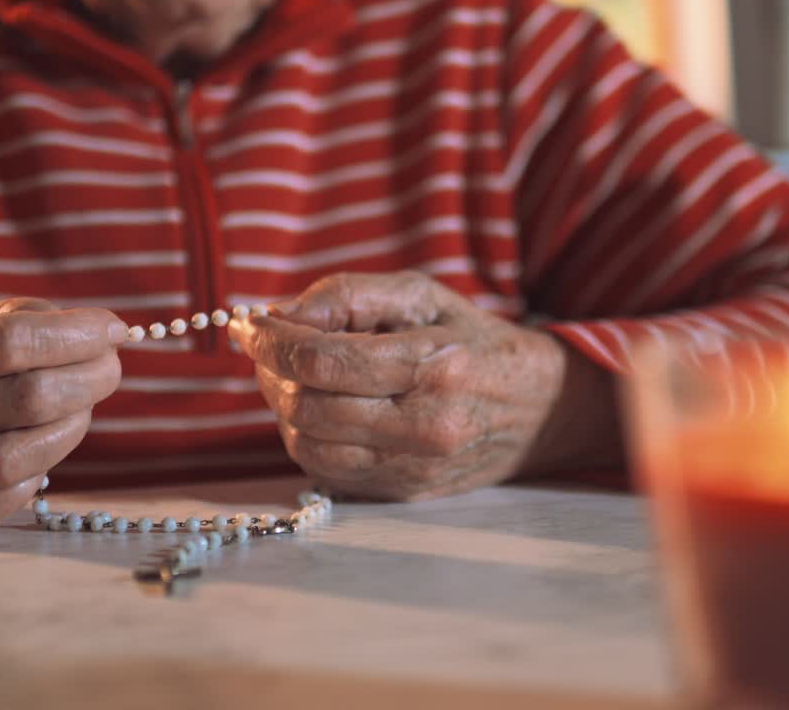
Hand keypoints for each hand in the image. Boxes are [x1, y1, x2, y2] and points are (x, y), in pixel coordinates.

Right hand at [0, 298, 125, 540]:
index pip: (6, 341)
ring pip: (14, 460)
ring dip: (70, 432)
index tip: (112, 330)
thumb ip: (16, 319)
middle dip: (90, 380)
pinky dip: (27, 488)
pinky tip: (39, 462)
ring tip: (80, 411)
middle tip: (108, 370)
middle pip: (26, 399)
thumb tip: (97, 330)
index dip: (75, 334)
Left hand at [229, 272, 621, 500]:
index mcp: (434, 365)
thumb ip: (349, 296)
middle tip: (268, 345)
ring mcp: (413, 468)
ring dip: (282, 406)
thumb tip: (281, 315)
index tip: (250, 322)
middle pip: (307, 407)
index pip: (322, 360)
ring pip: (307, 445)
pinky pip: (326, 470)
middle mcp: (424, 425)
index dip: (272, 340)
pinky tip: (318, 406)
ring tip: (292, 374)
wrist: (537, 409)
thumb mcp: (422, 295)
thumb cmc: (472, 341)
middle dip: (271, 371)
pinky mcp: (403, 494)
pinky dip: (306, 436)